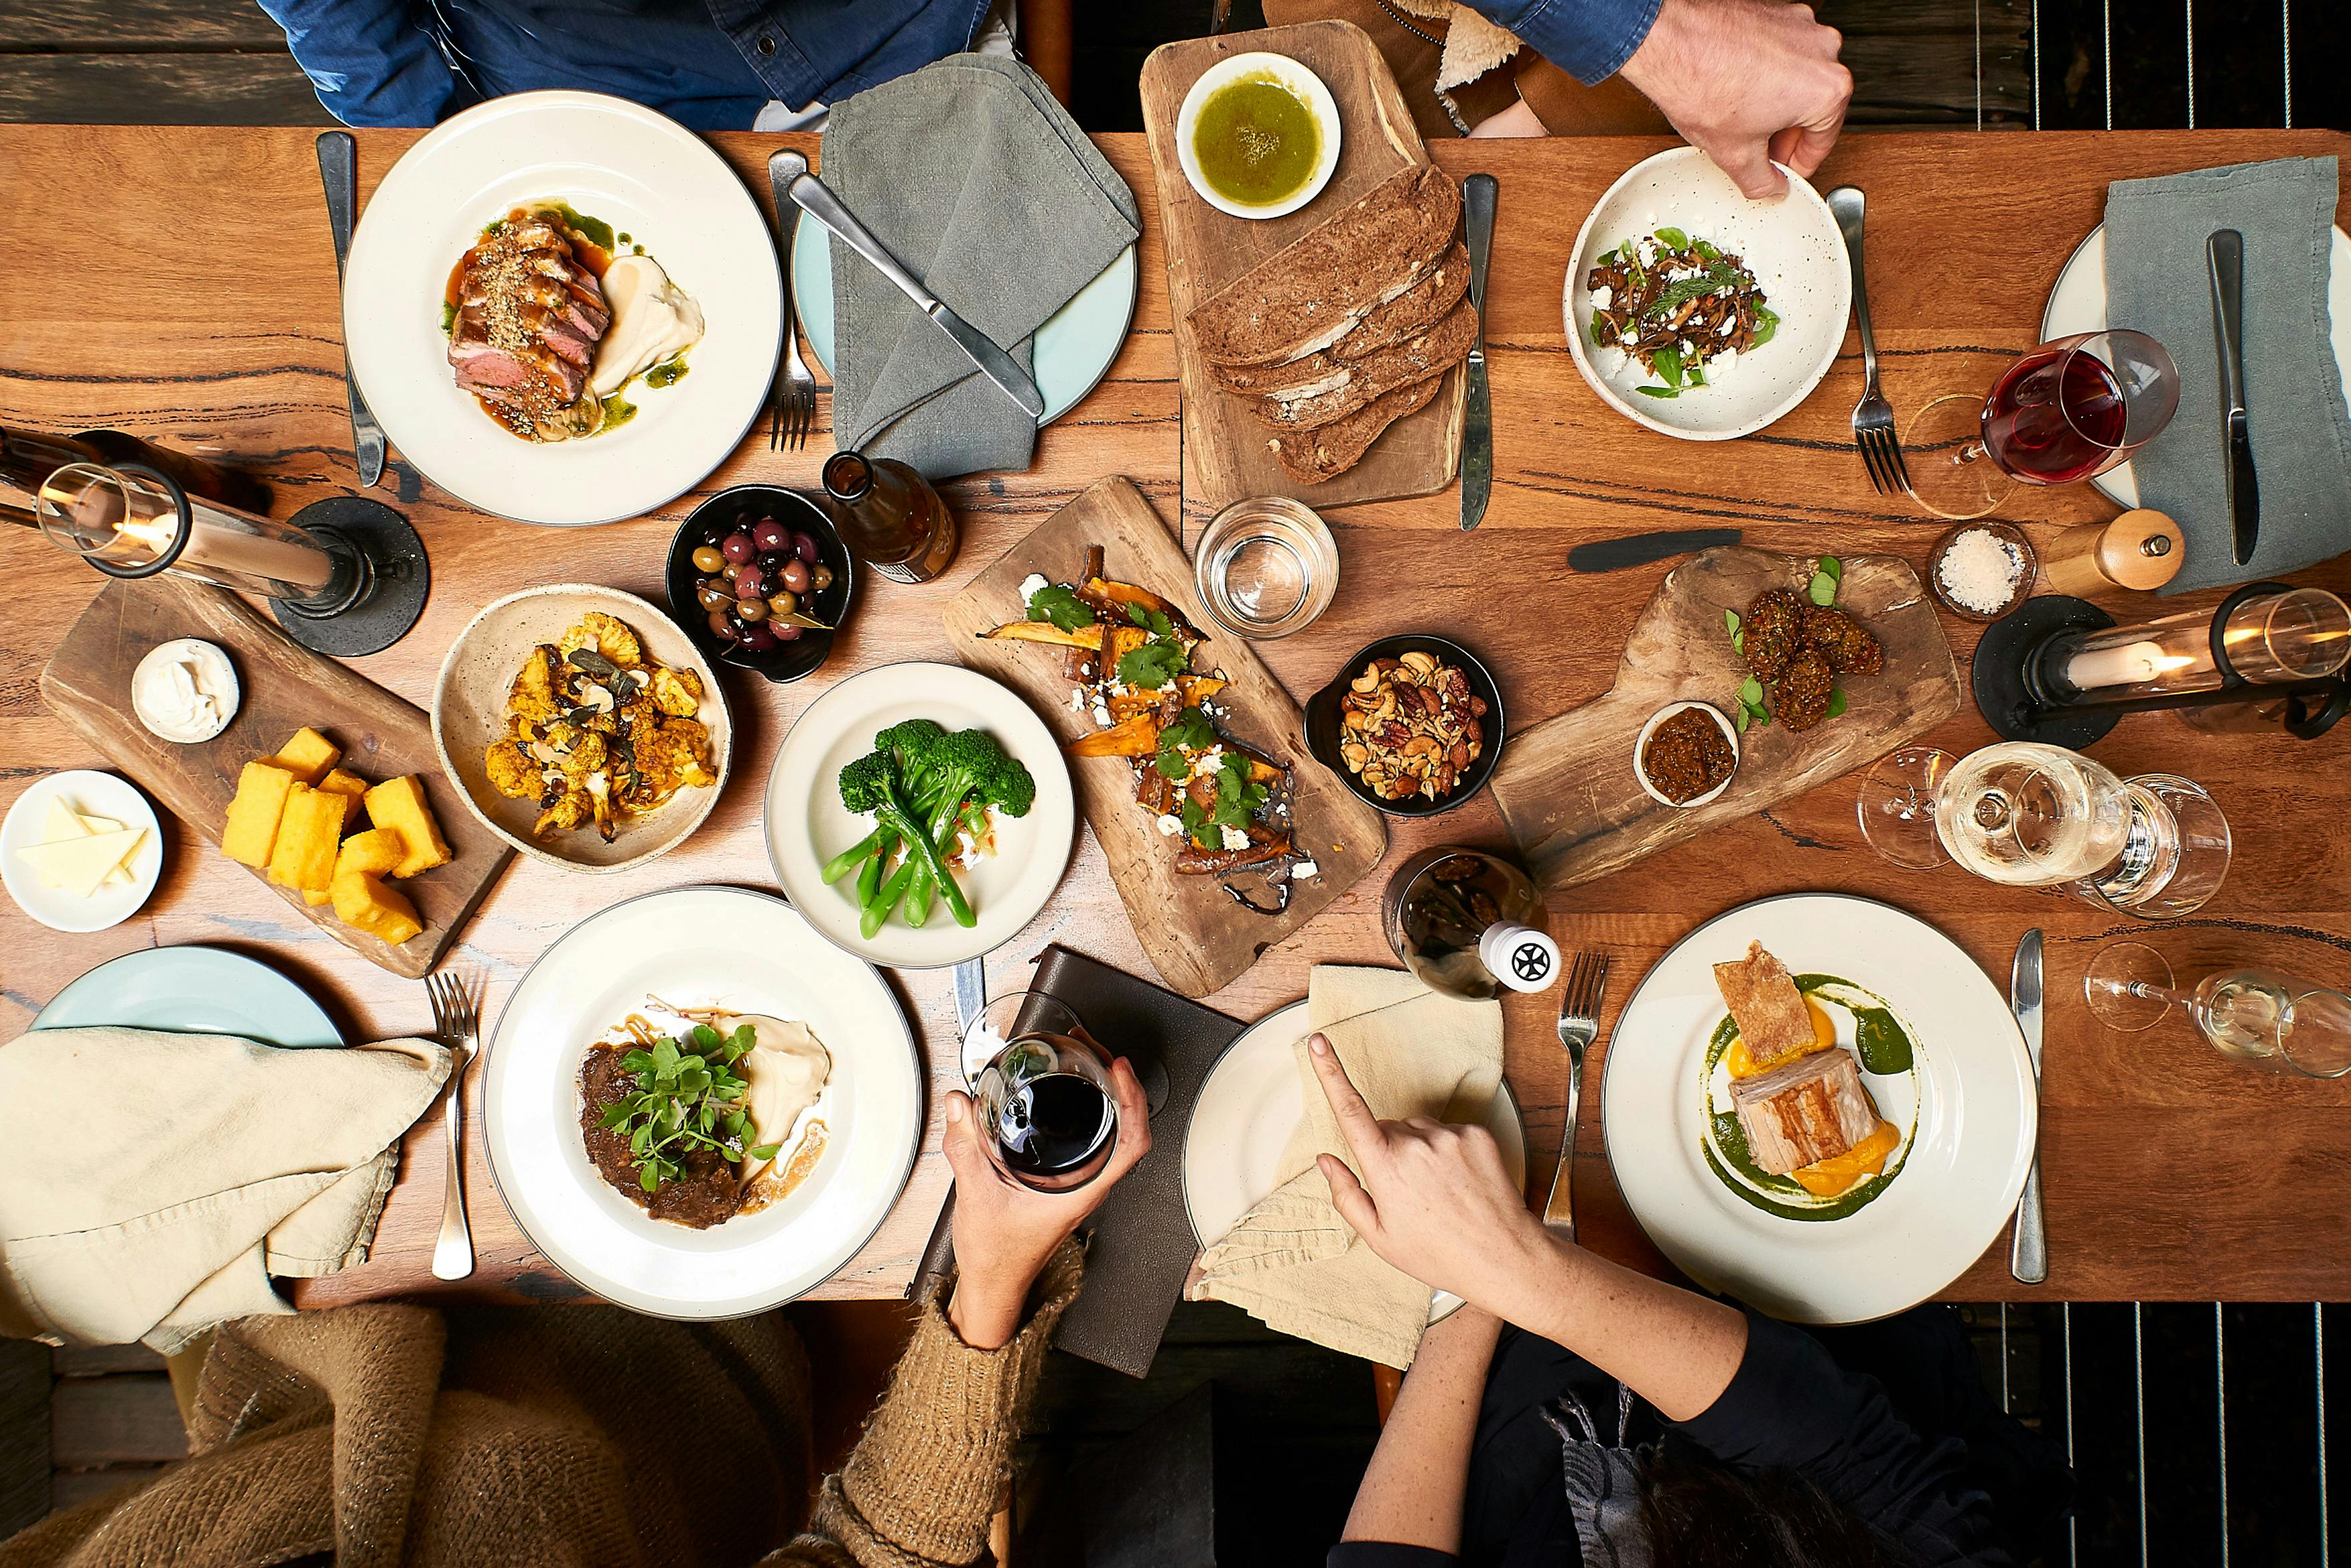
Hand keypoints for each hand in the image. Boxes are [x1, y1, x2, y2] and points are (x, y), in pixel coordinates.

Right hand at [943, 1056, 1150, 1348]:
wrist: (993, 1283)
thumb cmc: (997, 1256)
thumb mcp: (976, 1197)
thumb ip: (965, 1149)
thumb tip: (962, 1104)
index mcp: (1082, 1191)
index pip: (1132, 1142)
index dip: (1133, 1100)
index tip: (1118, 1069)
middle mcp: (1089, 1184)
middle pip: (1126, 1124)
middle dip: (1116, 1080)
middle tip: (1091, 1048)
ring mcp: (1081, 1181)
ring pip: (1111, 1128)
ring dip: (1104, 1091)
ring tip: (1084, 1058)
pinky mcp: (1066, 1179)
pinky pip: (1092, 1136)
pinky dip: (1086, 1106)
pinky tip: (1068, 1090)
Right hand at [1306, 1034, 1558, 1317]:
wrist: (1504, 1256)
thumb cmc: (1439, 1254)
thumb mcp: (1380, 1238)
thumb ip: (1346, 1195)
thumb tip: (1326, 1160)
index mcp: (1386, 1167)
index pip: (1350, 1110)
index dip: (1330, 1072)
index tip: (1319, 1042)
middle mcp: (1417, 1143)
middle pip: (1388, 1128)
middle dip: (1388, 1150)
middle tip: (1407, 1192)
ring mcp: (1450, 1135)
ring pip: (1418, 1129)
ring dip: (1419, 1150)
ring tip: (1436, 1191)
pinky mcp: (1476, 1134)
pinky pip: (1448, 1132)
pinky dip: (1447, 1151)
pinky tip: (1457, 1183)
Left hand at [1618, 0, 1851, 199]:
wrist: (1668, 41)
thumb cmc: (1701, 83)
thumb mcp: (1735, 155)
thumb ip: (1762, 182)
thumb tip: (1771, 187)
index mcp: (1828, 88)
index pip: (1824, 140)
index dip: (1800, 165)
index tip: (1787, 172)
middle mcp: (1823, 51)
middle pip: (1813, 108)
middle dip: (1785, 136)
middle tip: (1761, 155)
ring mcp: (1801, 27)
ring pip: (1798, 80)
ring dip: (1775, 107)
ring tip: (1743, 124)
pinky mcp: (1779, 13)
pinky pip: (1781, 55)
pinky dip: (1766, 78)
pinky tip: (1737, 94)